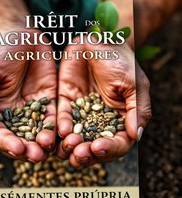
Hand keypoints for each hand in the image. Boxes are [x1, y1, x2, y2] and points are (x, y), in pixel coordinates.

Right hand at [0, 24, 56, 161]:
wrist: (19, 32)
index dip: (6, 144)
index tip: (17, 149)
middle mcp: (14, 113)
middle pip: (20, 138)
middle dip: (27, 149)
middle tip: (37, 156)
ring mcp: (33, 107)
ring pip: (38, 131)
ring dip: (43, 142)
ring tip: (49, 149)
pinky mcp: (49, 99)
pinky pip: (54, 116)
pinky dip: (57, 127)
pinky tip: (62, 133)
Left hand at [57, 38, 150, 166]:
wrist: (102, 42)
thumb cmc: (122, 62)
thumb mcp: (135, 85)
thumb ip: (137, 110)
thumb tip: (137, 136)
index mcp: (120, 120)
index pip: (116, 142)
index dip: (108, 148)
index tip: (98, 147)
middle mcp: (99, 121)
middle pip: (93, 145)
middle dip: (86, 153)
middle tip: (79, 155)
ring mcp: (81, 112)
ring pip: (76, 136)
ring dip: (71, 145)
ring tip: (68, 148)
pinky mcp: (66, 101)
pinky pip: (62, 117)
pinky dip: (61, 126)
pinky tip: (61, 132)